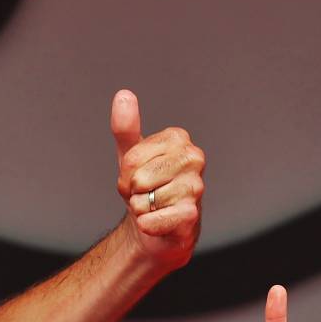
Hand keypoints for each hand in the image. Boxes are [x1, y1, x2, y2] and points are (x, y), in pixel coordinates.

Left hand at [111, 90, 202, 272]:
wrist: (155, 226)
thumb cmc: (145, 187)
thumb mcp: (130, 155)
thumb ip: (126, 127)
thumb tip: (124, 95)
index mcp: (178, 138)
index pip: (132, 158)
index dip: (126, 174)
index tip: (138, 177)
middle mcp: (194, 158)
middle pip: (139, 178)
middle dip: (133, 192)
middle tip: (146, 194)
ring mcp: (197, 186)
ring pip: (146, 200)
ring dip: (141, 209)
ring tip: (154, 206)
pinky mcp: (193, 214)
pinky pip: (153, 220)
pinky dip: (147, 225)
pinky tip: (158, 222)